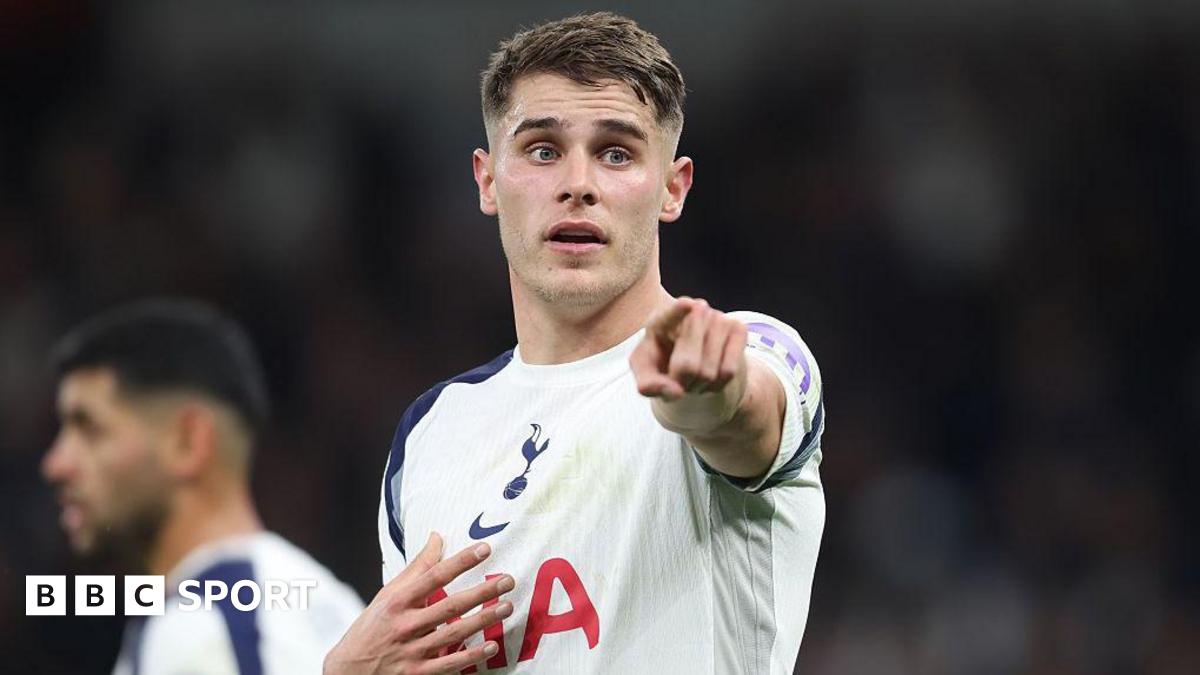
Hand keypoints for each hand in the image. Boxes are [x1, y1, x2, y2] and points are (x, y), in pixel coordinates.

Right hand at [324, 533, 513, 674]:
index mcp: (397, 601)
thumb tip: (437, 536)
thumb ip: (417, 567)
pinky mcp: (416, 673)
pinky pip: (448, 665)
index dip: (461, 562)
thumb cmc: (373, 626)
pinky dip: (470, 656)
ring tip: (507, 607)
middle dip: (482, 592)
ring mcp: (411, 651)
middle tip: (508, 581)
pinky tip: (491, 646)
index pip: (434, 576)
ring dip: (483, 620)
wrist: (348, 670)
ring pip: (453, 634)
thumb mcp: (389, 594)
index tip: (485, 549)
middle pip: (449, 606)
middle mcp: (405, 625)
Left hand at [629, 297, 748, 434]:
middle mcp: (692, 311)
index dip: (677, 311)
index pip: (668, 315)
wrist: (690, 362)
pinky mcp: (738, 328)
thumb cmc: (663, 363)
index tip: (687, 305)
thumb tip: (676, 391)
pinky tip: (710, 375)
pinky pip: (728, 372)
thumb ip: (649, 385)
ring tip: (693, 376)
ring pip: (709, 373)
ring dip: (699, 386)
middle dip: (681, 383)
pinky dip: (717, 384)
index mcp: (660, 320)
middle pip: (688, 366)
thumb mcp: (646, 374)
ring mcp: (717, 317)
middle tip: (678, 380)